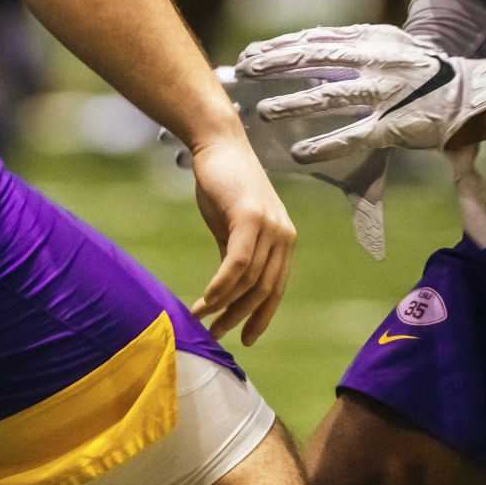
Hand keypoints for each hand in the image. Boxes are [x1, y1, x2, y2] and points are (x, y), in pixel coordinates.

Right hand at [185, 135, 296, 346]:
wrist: (218, 144)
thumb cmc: (223, 185)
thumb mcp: (233, 228)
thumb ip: (237, 256)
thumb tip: (228, 292)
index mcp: (284, 239)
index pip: (277, 288)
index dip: (261, 317)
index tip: (245, 339)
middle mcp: (284, 235)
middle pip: (264, 290)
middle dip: (239, 316)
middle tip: (215, 334)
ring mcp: (270, 225)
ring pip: (249, 280)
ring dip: (223, 305)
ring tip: (201, 317)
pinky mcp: (251, 217)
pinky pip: (237, 264)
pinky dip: (221, 287)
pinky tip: (205, 300)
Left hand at [238, 25, 485, 164]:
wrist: (471, 94)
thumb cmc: (425, 72)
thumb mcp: (390, 46)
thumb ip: (352, 49)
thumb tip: (311, 45)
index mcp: (372, 37)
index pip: (316, 39)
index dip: (280, 45)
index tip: (250, 53)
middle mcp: (376, 59)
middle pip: (313, 59)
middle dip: (275, 65)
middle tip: (244, 73)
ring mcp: (386, 92)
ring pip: (328, 96)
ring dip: (294, 104)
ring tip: (263, 111)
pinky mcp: (396, 125)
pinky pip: (354, 135)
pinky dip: (327, 145)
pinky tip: (301, 153)